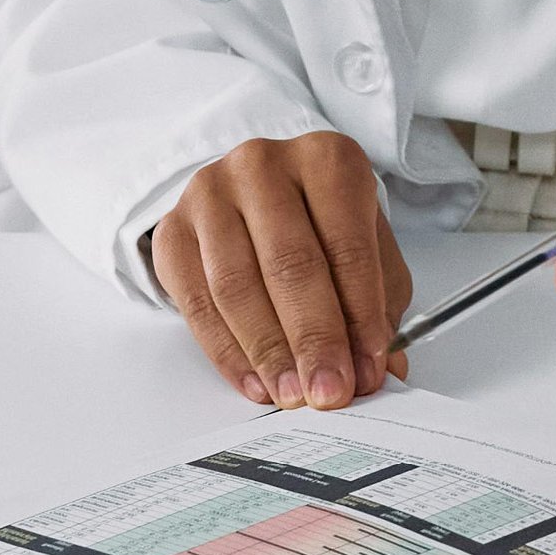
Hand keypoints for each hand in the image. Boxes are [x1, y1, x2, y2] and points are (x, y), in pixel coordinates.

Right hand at [149, 133, 412, 410]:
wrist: (253, 197)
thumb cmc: (321, 226)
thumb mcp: (366, 252)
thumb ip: (378, 307)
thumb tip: (382, 372)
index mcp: (325, 159)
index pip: (345, 242)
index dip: (360, 314)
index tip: (368, 370)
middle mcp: (263, 164)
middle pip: (288, 263)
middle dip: (313, 338)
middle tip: (329, 393)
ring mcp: (210, 192)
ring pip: (235, 284)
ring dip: (268, 351)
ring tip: (292, 394)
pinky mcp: (172, 227)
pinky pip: (194, 300)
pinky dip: (227, 352)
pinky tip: (255, 381)